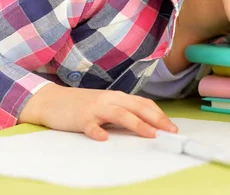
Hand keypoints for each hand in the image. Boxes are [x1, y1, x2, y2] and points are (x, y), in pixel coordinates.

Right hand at [18, 83, 177, 140]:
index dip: (159, 114)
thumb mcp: (106, 105)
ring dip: (137, 123)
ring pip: (120, 114)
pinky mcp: (80, 118)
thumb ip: (123, 111)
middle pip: (137, 107)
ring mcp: (95, 108)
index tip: (172, 126)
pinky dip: (98, 131)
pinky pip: (90, 125)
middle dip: (156, 119)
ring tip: (150, 134)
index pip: (144, 103)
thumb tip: (146, 124)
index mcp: (118, 97)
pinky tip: (104, 138)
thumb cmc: (82, 104)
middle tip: (170, 131)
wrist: (51, 100)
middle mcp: (110, 100)